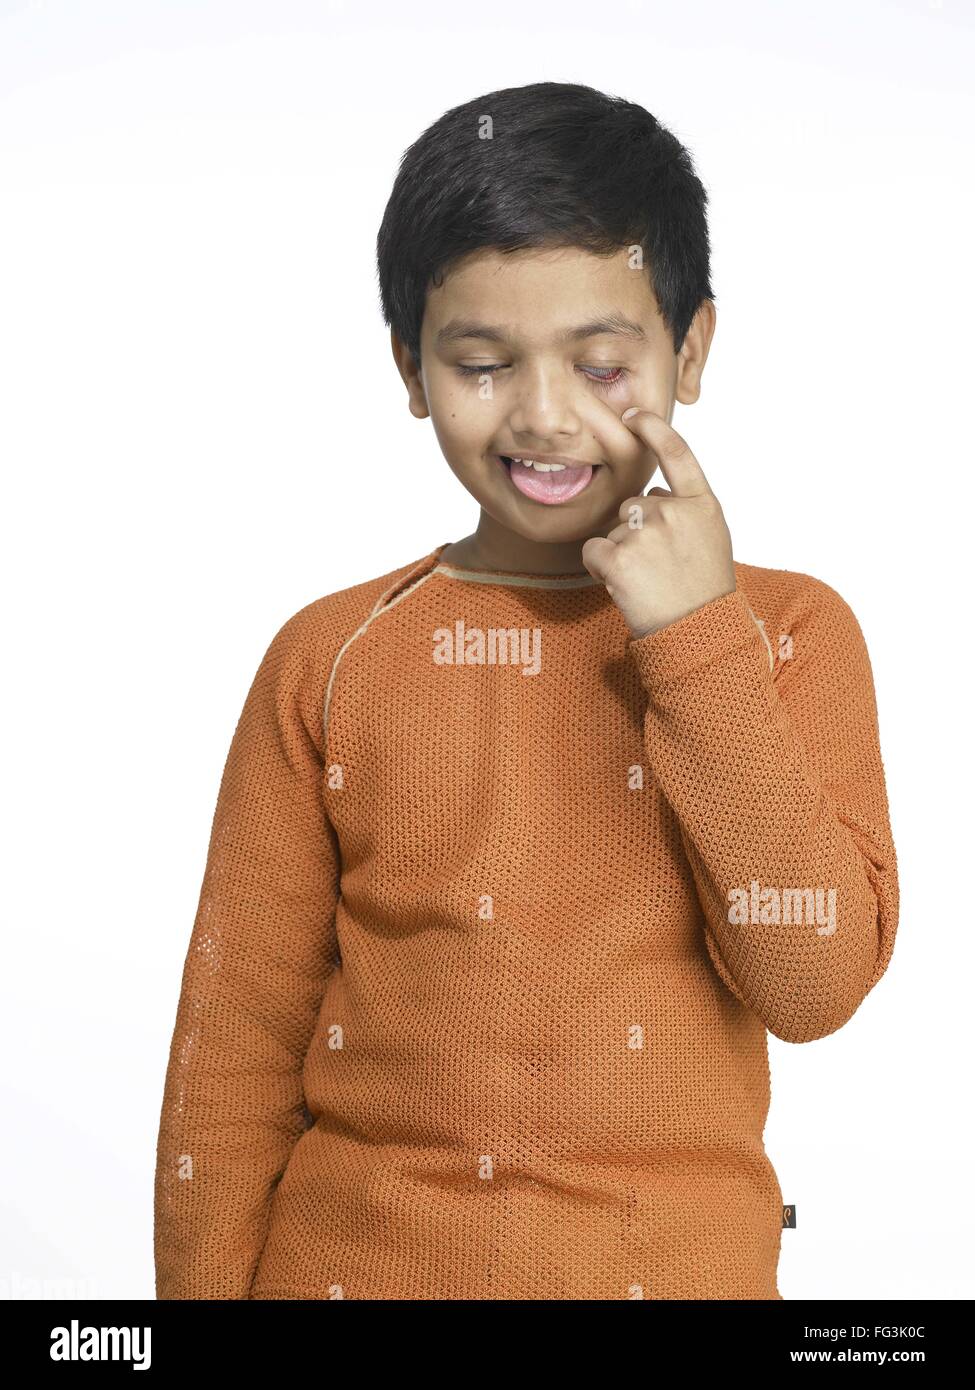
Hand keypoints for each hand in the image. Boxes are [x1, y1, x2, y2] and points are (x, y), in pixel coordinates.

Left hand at [581, 407, 735, 638]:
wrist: (699, 633)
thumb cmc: (704, 591)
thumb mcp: (712, 539)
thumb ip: (686, 509)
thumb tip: (655, 491)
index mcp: (701, 505)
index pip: (677, 454)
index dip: (653, 429)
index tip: (633, 414)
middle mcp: (673, 511)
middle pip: (634, 505)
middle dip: (637, 532)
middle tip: (661, 568)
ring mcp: (645, 533)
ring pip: (614, 530)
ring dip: (621, 553)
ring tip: (648, 581)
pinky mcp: (619, 558)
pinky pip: (594, 551)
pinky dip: (601, 569)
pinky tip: (625, 587)